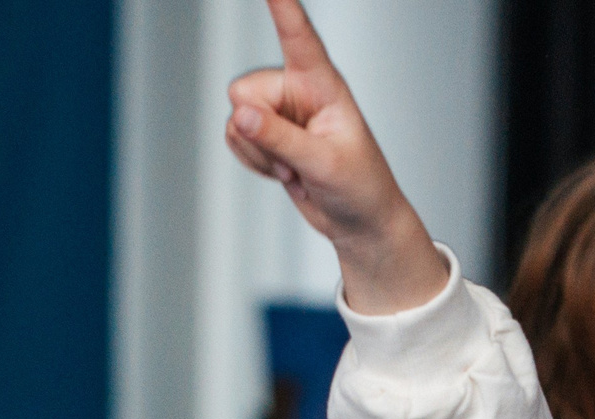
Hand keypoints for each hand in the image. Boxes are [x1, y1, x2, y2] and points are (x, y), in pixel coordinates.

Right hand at [225, 0, 448, 312]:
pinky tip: (284, 171)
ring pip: (236, 119)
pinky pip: (235, 139)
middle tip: (295, 158)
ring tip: (296, 166)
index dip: (281, 8)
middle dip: (260, 131)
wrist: (359, 221)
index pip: (297, 36)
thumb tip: (242, 115)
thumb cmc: (360, 187)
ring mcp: (279, 112)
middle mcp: (297, 90)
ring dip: (259, 152)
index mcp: (322, 84)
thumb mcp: (325, 164)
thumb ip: (282, 138)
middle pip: (245, 91)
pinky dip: (253, 162)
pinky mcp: (266, 134)